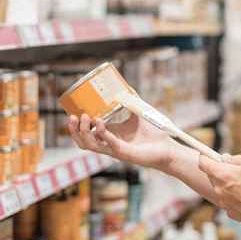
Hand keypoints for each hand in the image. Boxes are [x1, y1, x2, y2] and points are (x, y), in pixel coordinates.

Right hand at [68, 113, 182, 169]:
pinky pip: (109, 144)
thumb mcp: (138, 114)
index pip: (87, 133)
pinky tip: (100, 123)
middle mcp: (109, 144)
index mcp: (110, 136)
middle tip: (72, 117)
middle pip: (83, 141)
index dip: (76, 125)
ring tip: (85, 118)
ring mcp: (115, 150)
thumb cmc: (153, 134)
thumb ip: (130, 102)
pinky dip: (103, 133)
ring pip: (91, 145)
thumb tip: (125, 86)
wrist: (167, 148)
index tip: (72, 111)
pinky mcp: (124, 153)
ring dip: (84, 132)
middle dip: (74, 130)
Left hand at [198, 154, 240, 233]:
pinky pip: (229, 200)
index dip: (205, 156)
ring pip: (220, 189)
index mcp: (223, 175)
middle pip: (211, 176)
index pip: (203, 163)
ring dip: (229, 184)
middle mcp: (219, 190)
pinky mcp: (232, 213)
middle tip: (235, 167)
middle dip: (220, 169)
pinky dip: (235, 196)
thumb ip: (237, 158)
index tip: (207, 154)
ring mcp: (224, 204)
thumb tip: (227, 159)